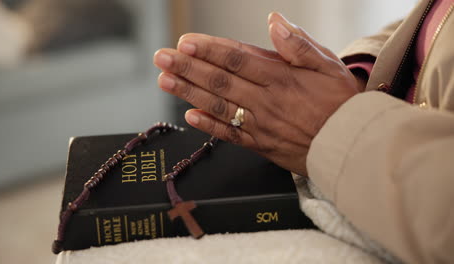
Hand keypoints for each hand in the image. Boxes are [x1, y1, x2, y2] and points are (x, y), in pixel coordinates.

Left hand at [153, 13, 359, 175]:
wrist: (350, 146)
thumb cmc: (341, 104)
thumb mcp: (330, 66)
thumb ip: (299, 45)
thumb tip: (275, 22)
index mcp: (282, 78)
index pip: (237, 59)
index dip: (209, 50)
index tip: (185, 43)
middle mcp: (266, 101)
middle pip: (220, 81)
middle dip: (187, 68)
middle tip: (162, 58)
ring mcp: (261, 125)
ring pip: (218, 106)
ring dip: (189, 92)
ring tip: (165, 81)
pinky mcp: (260, 145)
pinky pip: (230, 135)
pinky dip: (208, 126)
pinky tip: (189, 115)